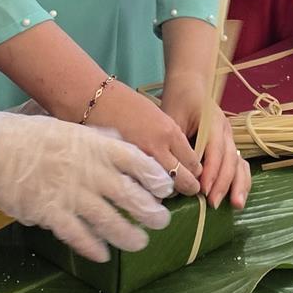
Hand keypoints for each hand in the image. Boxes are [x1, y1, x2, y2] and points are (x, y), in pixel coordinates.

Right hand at [0, 101, 172, 261]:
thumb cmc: (31, 136)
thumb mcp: (70, 128)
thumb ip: (98, 138)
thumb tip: (121, 142)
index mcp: (94, 146)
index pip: (135, 160)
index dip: (154, 177)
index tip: (166, 188)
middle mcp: (87, 170)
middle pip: (128, 194)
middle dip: (149, 211)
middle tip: (161, 221)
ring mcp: (70, 194)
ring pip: (108, 220)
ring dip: (128, 234)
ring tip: (140, 243)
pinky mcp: (51, 214)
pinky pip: (78, 235)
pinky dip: (93, 247)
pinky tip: (104, 255)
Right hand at [83, 79, 204, 198]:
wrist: (96, 100)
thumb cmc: (127, 104)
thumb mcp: (157, 116)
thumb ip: (169, 139)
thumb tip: (180, 161)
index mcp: (170, 132)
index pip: (193, 163)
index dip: (195, 171)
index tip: (193, 173)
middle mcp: (158, 148)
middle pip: (183, 181)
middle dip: (187, 188)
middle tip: (187, 190)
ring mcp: (138, 161)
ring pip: (163, 191)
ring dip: (166, 193)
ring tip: (165, 191)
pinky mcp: (121, 169)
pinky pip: (140, 189)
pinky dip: (145, 192)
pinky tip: (145, 190)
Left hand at [159, 73, 251, 209]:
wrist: (190, 85)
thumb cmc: (178, 101)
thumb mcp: (172, 117)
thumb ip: (174, 142)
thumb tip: (169, 172)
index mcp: (213, 122)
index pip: (215, 151)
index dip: (211, 172)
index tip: (204, 191)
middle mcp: (226, 131)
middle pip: (230, 159)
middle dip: (223, 183)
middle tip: (214, 204)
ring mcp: (230, 138)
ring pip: (239, 163)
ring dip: (238, 184)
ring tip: (236, 205)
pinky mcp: (229, 146)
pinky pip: (239, 164)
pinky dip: (240, 181)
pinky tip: (237, 198)